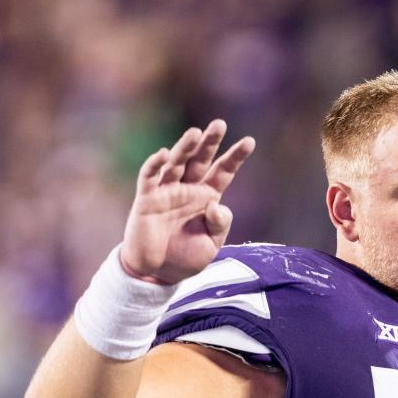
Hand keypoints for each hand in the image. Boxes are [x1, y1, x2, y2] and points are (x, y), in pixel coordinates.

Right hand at [121, 120, 254, 284]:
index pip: (223, 172)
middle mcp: (188, 189)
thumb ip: (219, 224)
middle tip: (219, 123)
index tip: (250, 141)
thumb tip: (216, 205)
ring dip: (184, 147)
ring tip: (195, 133)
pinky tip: (164, 154)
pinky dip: (155, 164)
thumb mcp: (211, 244)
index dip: (235, 156)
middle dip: (209, 142)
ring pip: (176, 163)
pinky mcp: (147, 199)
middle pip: (200, 160)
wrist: (157, 274)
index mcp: (207, 198)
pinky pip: (149, 177)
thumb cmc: (186, 257)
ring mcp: (166, 192)